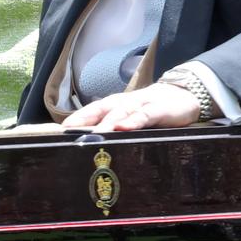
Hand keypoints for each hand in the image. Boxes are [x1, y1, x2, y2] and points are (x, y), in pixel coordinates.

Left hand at [62, 83, 200, 131]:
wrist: (182, 95)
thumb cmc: (150, 111)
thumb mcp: (130, 119)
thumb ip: (114, 130)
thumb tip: (93, 145)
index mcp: (113, 106)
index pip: (90, 112)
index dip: (75, 120)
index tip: (58, 132)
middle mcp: (123, 103)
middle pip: (100, 110)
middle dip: (84, 121)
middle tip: (68, 133)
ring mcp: (140, 105)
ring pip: (120, 112)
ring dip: (106, 123)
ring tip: (94, 133)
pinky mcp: (158, 109)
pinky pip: (143, 115)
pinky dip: (133, 121)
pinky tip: (123, 128)